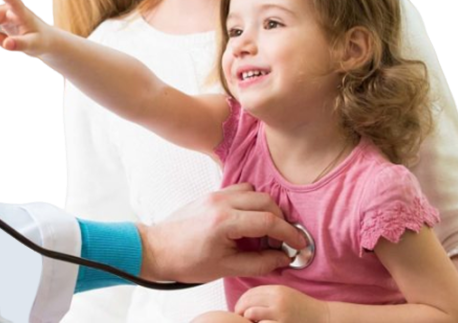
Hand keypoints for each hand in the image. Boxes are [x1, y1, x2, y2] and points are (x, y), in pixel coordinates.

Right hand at [0, 0, 52, 56]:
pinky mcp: (0, 18)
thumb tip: (5, 44)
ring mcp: (4, 13)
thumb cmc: (42, 41)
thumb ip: (20, 44)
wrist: (43, 40)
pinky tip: (2, 38)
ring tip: (5, 41)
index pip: (13, 2)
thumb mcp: (33, 45)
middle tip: (4, 43)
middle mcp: (10, 10)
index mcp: (21, 14)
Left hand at [139, 183, 308, 283]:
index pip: (268, 221)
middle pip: (266, 202)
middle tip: (283, 241)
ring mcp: (215, 195)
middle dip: (280, 220)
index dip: (289, 233)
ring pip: (254, 192)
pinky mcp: (211, 194)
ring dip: (266, 209)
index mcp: (224, 222)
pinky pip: (240, 190)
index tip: (299, 244)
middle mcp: (221, 202)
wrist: (158, 249)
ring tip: (265, 232)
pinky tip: (249, 222)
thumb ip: (259, 263)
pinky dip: (251, 202)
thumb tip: (283, 257)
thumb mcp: (226, 268)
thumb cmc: (187, 261)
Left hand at [234, 285, 329, 322]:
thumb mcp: (286, 295)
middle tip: (239, 317)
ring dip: (248, 319)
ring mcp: (281, 315)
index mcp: (278, 291)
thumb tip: (247, 302)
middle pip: (249, 302)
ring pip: (251, 314)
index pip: (251, 292)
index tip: (239, 308)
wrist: (323, 319)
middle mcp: (278, 300)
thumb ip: (268, 296)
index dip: (242, 301)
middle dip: (240, 310)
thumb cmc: (303, 309)